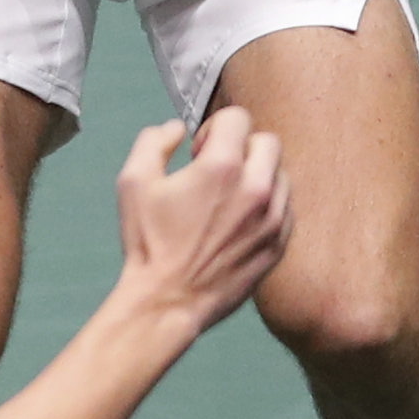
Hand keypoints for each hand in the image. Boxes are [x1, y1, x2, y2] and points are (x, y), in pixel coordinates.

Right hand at [111, 108, 291, 331]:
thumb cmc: (148, 242)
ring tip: (227, 200)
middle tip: (215, 172)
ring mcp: (274, 218)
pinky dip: (266, 206)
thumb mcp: (133, 182)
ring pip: (280, 175)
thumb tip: (177, 129)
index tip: (198, 152)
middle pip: (267, 142)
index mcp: (222, 167)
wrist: (168, 301)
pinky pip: (285, 208)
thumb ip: (154, 142)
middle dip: (241, 148)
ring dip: (256, 177)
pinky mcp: (280, 243)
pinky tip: (237, 223)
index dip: (214, 127)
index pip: (238, 117)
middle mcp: (257, 187)